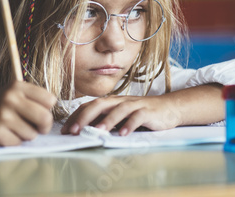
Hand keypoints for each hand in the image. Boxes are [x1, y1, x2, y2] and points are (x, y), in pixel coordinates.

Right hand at [0, 81, 56, 145]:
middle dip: (44, 126)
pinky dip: (15, 141)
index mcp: (18, 86)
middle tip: (38, 127)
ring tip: (16, 128)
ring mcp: (2, 116)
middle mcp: (10, 98)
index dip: (48, 109)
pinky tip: (6, 134)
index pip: (50, 100)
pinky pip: (19, 143)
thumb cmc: (2, 106)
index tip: (41, 111)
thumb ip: (36, 99)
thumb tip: (52, 117)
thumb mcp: (16, 93)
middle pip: (45, 117)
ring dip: (27, 135)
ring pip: (32, 134)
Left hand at [61, 94, 181, 136]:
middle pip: (99, 105)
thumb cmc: (141, 114)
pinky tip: (123, 134)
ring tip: (97, 132)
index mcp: (111, 102)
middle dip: (85, 117)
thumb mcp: (121, 117)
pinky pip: (138, 116)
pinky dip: (130, 124)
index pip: (89, 106)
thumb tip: (85, 131)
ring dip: (107, 121)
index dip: (76, 117)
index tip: (65, 130)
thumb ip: (105, 121)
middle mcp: (120, 101)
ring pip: (118, 109)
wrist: (169, 108)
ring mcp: (135, 105)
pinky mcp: (149, 111)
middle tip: (74, 131)